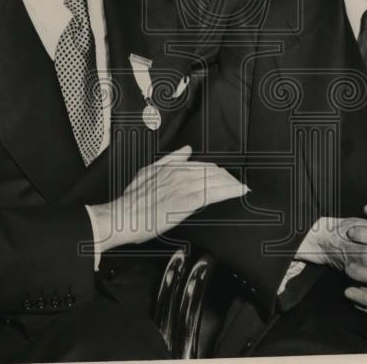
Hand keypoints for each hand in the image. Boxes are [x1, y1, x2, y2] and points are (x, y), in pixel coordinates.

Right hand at [89, 146, 247, 252]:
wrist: (123, 216)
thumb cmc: (132, 201)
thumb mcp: (148, 171)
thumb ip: (169, 160)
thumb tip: (186, 149)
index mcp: (172, 167)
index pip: (202, 165)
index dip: (218, 172)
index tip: (228, 176)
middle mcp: (180, 174)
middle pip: (213, 172)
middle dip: (228, 178)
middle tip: (239, 185)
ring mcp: (184, 187)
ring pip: (216, 180)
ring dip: (232, 184)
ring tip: (243, 188)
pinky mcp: (187, 201)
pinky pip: (214, 193)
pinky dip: (229, 191)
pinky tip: (239, 192)